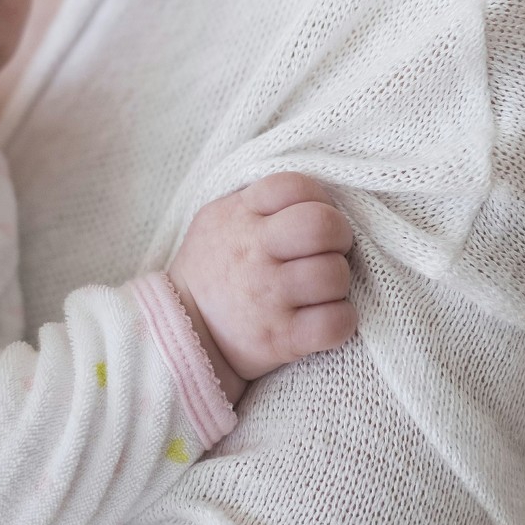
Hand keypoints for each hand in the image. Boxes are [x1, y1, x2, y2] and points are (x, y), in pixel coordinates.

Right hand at [168, 171, 356, 386]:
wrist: (183, 331)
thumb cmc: (213, 269)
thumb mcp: (219, 220)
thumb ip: (259, 203)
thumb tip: (314, 197)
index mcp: (240, 217)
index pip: (294, 186)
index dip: (316, 198)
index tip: (312, 218)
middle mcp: (253, 254)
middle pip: (322, 225)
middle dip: (338, 236)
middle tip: (329, 251)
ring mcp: (267, 298)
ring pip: (334, 275)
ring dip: (339, 282)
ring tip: (321, 288)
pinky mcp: (281, 338)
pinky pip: (335, 322)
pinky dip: (341, 321)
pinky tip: (325, 316)